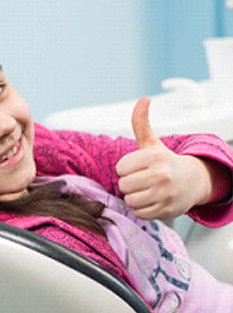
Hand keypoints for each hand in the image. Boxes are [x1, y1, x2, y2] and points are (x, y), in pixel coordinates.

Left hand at [116, 97, 213, 219]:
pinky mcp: (165, 210)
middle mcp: (161, 175)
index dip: (126, 168)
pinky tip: (152, 200)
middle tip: (142, 180)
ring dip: (134, 197)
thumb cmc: (164, 162)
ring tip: (147, 190)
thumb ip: (141, 123)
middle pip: (123, 185)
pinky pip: (139, 213)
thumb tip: (143, 99)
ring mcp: (164, 194)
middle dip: (129, 184)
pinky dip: (142, 209)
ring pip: (130, 201)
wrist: (192, 181)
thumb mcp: (152, 143)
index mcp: (154, 157)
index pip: (120, 168)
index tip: (138, 167)